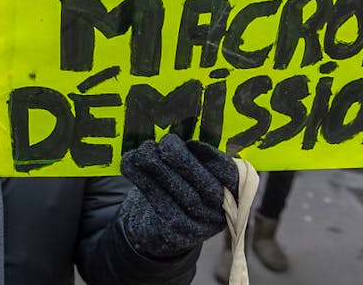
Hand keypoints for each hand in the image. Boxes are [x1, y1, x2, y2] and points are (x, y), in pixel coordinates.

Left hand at [119, 133, 237, 258]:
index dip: (215, 159)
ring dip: (159, 169)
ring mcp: (201, 227)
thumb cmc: (177, 183)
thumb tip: (177, 127)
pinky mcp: (177, 234)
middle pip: (208, 188)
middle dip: (184, 162)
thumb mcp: (189, 168)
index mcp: (232, 191)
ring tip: (142, 151)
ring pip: (184, 196)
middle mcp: (221, 212)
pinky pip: (162, 206)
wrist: (156, 222)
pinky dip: (144, 182)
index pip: (232, 175)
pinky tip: (130, 165)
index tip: (193, 143)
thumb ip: (190, 153)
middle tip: (165, 142)